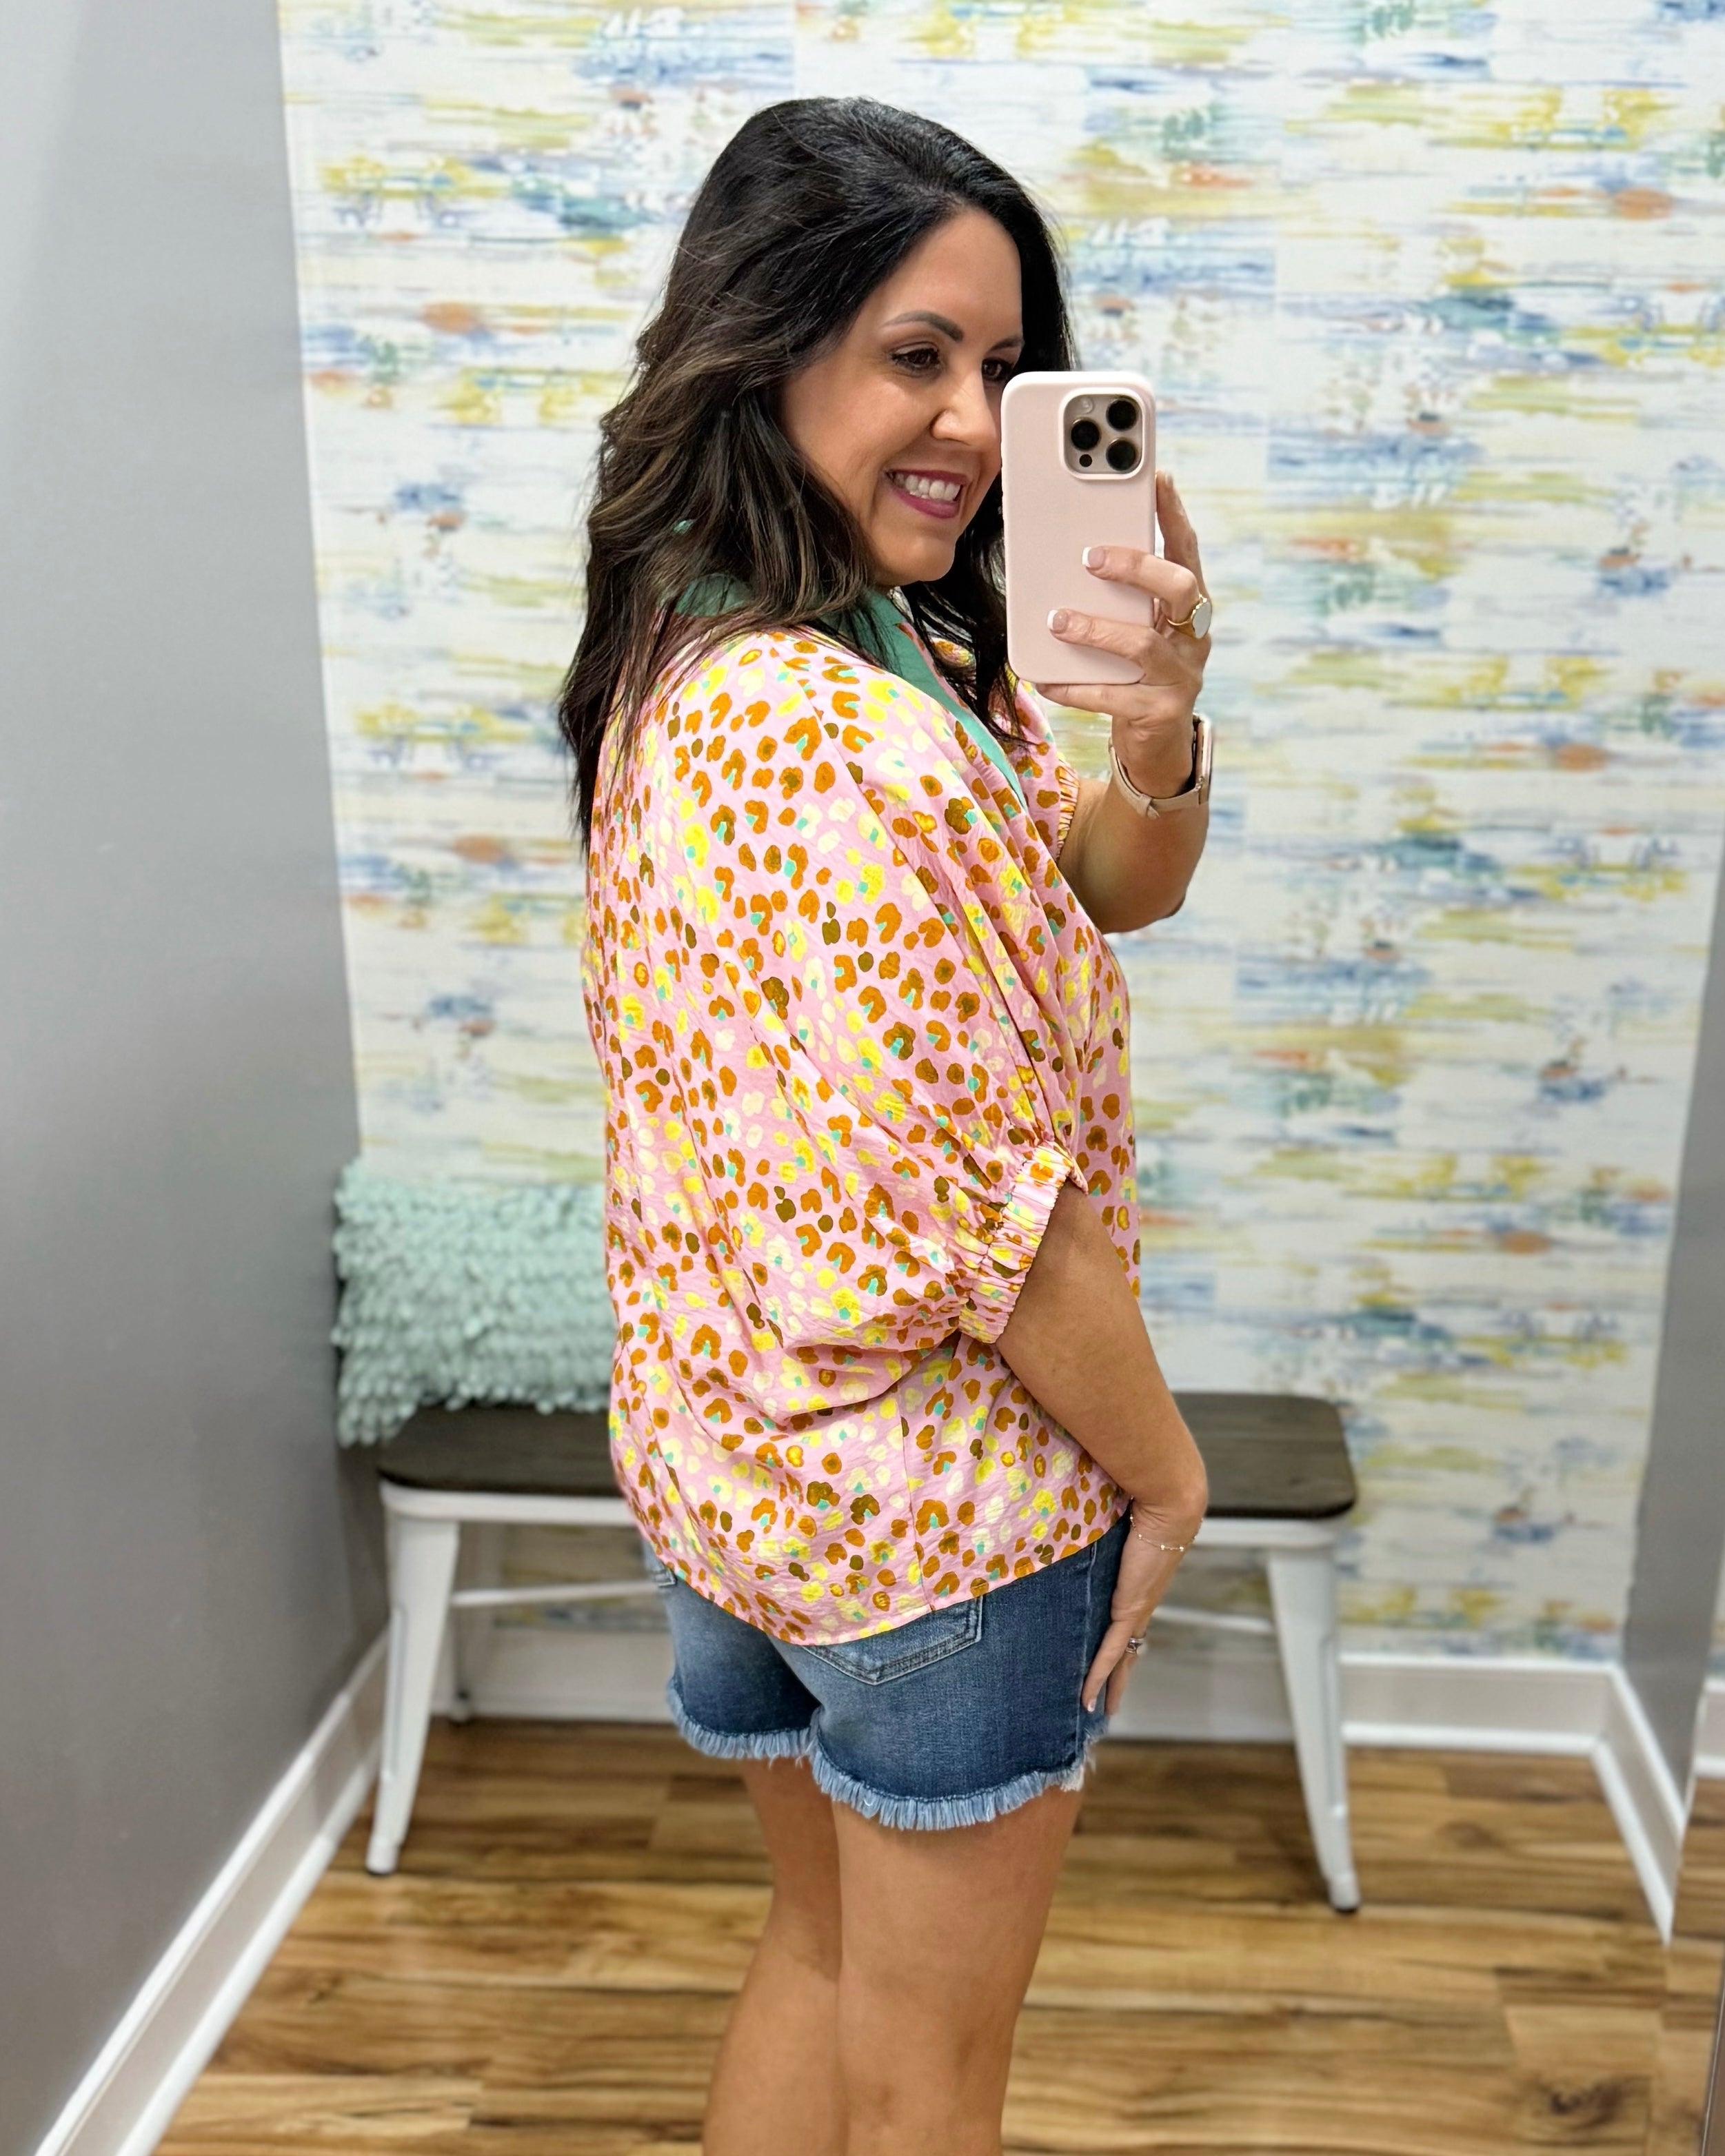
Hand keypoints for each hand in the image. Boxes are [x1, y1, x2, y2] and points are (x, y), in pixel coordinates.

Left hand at [1034, 470, 1212, 800]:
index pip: (1187, 550)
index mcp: (1188, 606)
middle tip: (1090, 556)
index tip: (1158, 478)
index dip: (1175, 514)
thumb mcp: (1132, 626)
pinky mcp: (1160, 713)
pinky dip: (1076, 686)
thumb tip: (1067, 553)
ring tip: (1056, 620)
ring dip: (1095, 629)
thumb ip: (1116, 596)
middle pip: (1178, 588)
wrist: (1156, 744)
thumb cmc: (1134, 671)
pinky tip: (1047, 679)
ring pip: (1143, 643)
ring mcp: (1181, 676)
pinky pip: (1114, 696)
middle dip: (1135, 567)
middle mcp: (1194, 636)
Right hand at [1082, 1494, 1204, 1714]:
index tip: (1114, 1662)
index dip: (1121, 1647)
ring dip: (1111, 1686)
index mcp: (1141, 1587)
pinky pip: (1109, 1651)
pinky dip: (1099, 1675)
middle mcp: (1141, 1603)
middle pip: (1128, 1651)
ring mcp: (1136, 1610)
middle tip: (1110, 1703)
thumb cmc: (1147, 1504)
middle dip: (1119, 1679)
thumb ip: (1109, 1526)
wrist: (1170, 1506)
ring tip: (1102, 1710)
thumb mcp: (1122, 1522)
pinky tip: (1089, 1696)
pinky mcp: (1129, 1609)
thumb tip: (1099, 1516)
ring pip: (1121, 1659)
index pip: (1129, 1625)